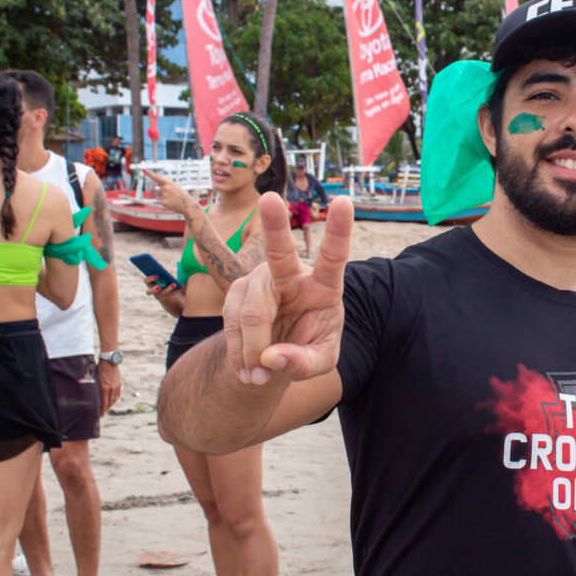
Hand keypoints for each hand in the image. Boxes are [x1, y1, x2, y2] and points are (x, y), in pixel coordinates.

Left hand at [97, 359, 121, 416]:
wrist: (109, 361)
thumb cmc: (99, 369)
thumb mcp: (95, 379)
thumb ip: (95, 388)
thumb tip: (91, 396)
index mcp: (104, 388)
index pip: (104, 403)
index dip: (102, 410)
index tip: (100, 415)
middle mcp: (111, 388)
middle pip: (110, 402)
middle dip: (106, 409)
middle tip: (102, 413)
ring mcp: (116, 386)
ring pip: (115, 399)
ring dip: (111, 404)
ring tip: (107, 407)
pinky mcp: (119, 383)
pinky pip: (118, 394)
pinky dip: (115, 398)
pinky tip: (113, 400)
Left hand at [143, 169, 199, 216]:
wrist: (188, 205)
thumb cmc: (182, 196)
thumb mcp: (176, 187)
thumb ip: (166, 185)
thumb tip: (156, 186)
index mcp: (169, 183)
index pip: (157, 178)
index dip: (150, 174)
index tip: (143, 170)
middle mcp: (166, 188)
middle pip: (158, 190)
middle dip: (163, 193)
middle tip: (172, 196)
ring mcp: (164, 195)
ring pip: (160, 196)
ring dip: (164, 198)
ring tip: (173, 200)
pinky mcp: (163, 202)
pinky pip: (161, 202)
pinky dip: (165, 203)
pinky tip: (172, 203)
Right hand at [143, 274, 178, 298]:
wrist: (167, 292)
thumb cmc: (163, 279)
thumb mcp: (161, 275)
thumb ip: (159, 271)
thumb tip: (160, 266)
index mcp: (149, 283)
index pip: (146, 280)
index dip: (150, 278)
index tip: (157, 276)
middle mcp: (152, 291)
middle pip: (150, 291)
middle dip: (154, 289)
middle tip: (159, 287)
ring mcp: (158, 296)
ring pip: (162, 294)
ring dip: (168, 289)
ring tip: (174, 284)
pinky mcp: (166, 298)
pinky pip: (171, 295)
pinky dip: (175, 291)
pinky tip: (180, 287)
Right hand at [223, 192, 352, 384]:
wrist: (278, 354)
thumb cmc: (309, 348)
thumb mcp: (320, 362)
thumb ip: (304, 363)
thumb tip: (271, 358)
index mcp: (325, 286)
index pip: (334, 256)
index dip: (339, 230)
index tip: (344, 201)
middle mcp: (293, 275)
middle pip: (280, 253)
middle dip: (274, 224)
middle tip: (269, 199)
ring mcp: (262, 281)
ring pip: (251, 311)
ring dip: (251, 349)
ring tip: (258, 377)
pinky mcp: (237, 292)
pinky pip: (231, 322)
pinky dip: (237, 351)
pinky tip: (246, 370)